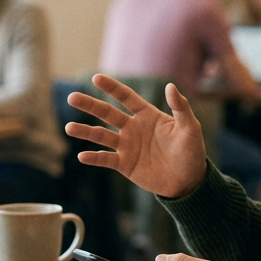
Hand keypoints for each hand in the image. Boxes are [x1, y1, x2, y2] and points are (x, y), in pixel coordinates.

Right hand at [65, 74, 207, 198]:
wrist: (189, 182)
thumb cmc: (192, 152)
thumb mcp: (190, 128)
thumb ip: (180, 107)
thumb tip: (170, 86)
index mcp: (147, 115)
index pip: (126, 97)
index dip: (112, 88)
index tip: (96, 78)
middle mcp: (133, 128)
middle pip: (107, 113)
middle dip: (90, 105)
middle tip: (72, 98)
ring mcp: (127, 146)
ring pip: (102, 136)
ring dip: (85, 131)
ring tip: (69, 127)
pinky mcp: (125, 165)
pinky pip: (106, 159)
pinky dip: (94, 158)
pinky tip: (82, 156)